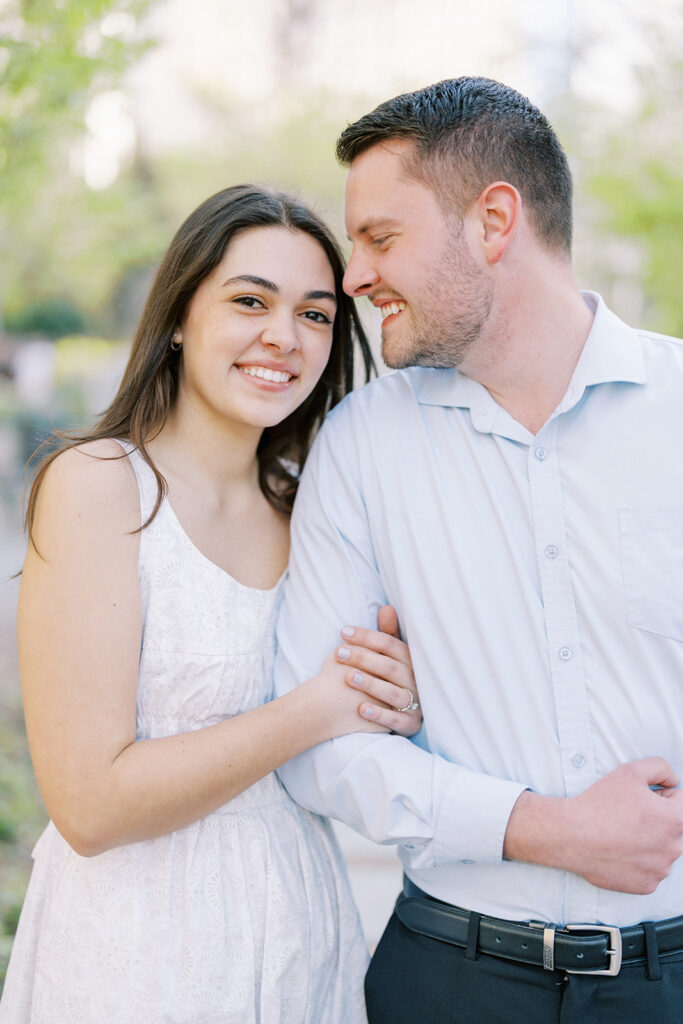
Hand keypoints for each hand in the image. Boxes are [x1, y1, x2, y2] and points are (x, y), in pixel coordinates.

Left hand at [335, 604, 421, 737]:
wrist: (407, 713)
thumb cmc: (393, 678)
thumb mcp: (392, 655)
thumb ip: (388, 634)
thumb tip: (386, 608)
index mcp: (412, 661)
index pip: (390, 644)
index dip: (367, 637)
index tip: (344, 632)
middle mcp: (416, 681)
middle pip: (390, 667)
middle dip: (363, 658)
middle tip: (338, 652)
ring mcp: (415, 704)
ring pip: (393, 693)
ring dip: (370, 685)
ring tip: (348, 677)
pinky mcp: (410, 725)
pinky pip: (396, 721)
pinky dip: (379, 715)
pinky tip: (360, 709)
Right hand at [505, 758, 682, 893]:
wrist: (572, 835)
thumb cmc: (599, 806)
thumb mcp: (631, 771)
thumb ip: (661, 768)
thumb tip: (673, 779)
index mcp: (675, 820)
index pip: (680, 801)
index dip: (657, 795)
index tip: (638, 799)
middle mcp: (673, 848)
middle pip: (673, 828)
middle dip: (657, 819)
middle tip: (628, 815)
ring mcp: (660, 869)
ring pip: (662, 849)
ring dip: (649, 841)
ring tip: (622, 832)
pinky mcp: (647, 885)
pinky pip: (650, 869)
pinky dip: (638, 861)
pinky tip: (620, 849)